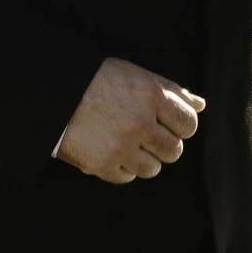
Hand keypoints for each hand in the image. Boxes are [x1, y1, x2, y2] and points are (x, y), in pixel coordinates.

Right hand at [57, 56, 203, 182]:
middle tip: (146, 135)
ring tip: (128, 144)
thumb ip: (170, 90)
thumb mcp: (135, 75)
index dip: (180, 126)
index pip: (188, 124)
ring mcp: (120, 146)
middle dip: (163, 144)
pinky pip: (127, 177)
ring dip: (144, 159)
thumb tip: (200, 105)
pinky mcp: (100, 164)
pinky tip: (111, 151)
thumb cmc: (95, 80)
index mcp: (151, 96)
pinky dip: (122, 168)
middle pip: (174, 150)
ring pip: (153, 168)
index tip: (167, 124)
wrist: (51, 92)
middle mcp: (139, 123)